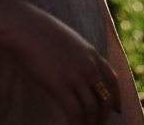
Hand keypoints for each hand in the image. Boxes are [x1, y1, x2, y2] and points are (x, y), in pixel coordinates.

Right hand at [4, 0, 121, 124]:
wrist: (26, 28)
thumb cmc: (41, 32)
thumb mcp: (69, 40)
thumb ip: (78, 55)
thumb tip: (77, 68)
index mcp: (92, 55)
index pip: (113, 81)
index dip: (117, 98)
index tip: (116, 110)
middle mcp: (89, 67)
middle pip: (105, 98)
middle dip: (103, 117)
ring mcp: (76, 76)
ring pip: (92, 109)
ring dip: (89, 124)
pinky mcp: (60, 85)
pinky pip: (74, 112)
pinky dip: (76, 124)